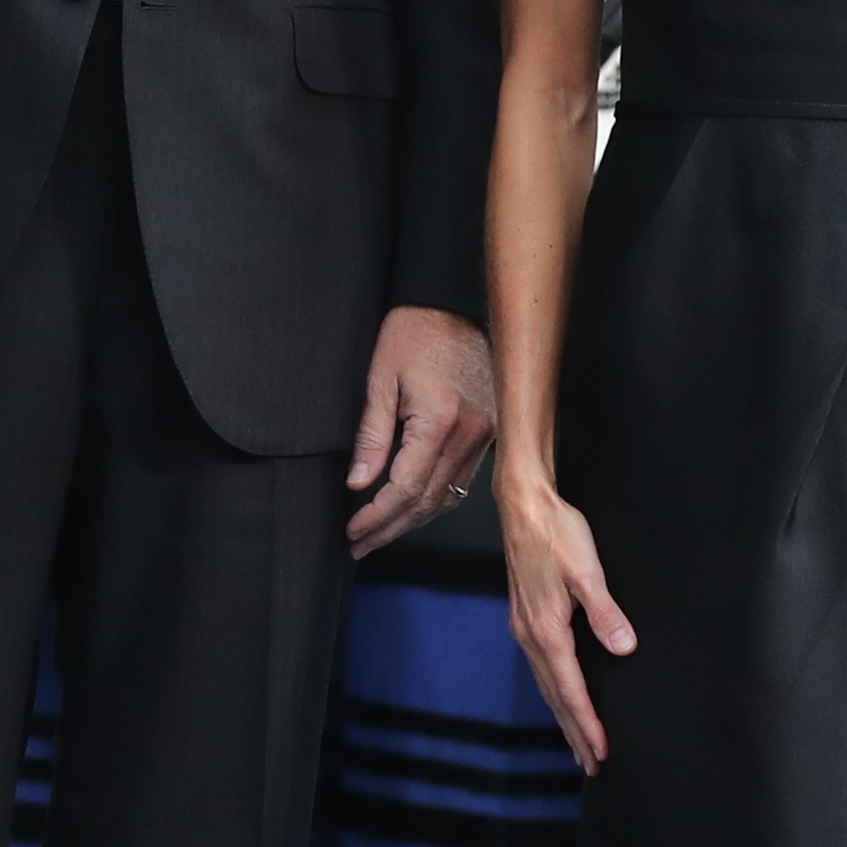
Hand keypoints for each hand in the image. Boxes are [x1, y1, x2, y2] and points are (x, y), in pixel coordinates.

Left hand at [347, 305, 494, 554]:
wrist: (456, 302)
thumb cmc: (415, 331)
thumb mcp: (381, 377)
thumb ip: (371, 434)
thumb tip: (358, 482)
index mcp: (440, 422)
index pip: (406, 489)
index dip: (377, 516)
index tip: (353, 530)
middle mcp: (470, 436)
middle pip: (428, 502)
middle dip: (390, 528)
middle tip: (360, 544)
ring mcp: (487, 436)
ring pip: (449, 496)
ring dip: (414, 521)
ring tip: (381, 534)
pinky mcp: (493, 433)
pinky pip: (464, 480)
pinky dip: (438, 500)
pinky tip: (416, 509)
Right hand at [501, 467, 633, 771]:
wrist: (523, 503)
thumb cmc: (556, 532)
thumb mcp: (586, 569)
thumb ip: (605, 612)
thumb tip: (624, 648)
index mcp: (547, 629)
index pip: (570, 689)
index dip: (587, 722)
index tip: (602, 751)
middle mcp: (531, 634)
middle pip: (554, 695)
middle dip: (573, 731)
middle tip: (592, 765)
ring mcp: (524, 626)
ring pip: (545, 683)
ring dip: (563, 714)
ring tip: (578, 742)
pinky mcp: (525, 616)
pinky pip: (541, 667)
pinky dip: (553, 690)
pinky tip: (561, 694)